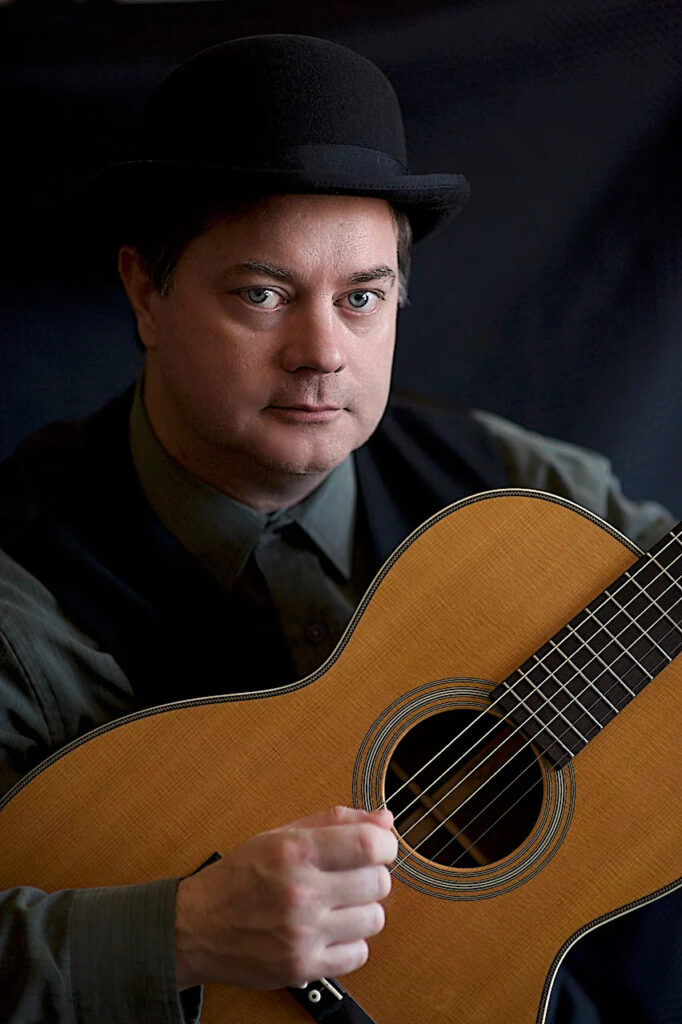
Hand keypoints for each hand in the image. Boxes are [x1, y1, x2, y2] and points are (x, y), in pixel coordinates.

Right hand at [174, 804, 396, 990]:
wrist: (198, 926)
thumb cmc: (241, 876)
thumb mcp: (281, 835)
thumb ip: (335, 822)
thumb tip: (383, 820)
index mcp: (295, 852)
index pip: (369, 845)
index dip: (385, 845)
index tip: (380, 847)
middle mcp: (300, 893)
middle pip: (378, 883)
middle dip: (373, 876)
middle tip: (353, 876)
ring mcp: (303, 934)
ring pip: (375, 919)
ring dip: (363, 909)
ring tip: (339, 904)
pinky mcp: (303, 967)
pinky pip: (359, 954)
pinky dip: (351, 942)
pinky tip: (330, 930)